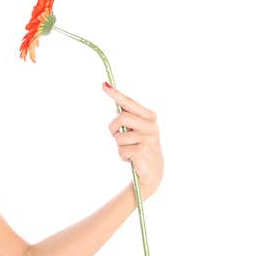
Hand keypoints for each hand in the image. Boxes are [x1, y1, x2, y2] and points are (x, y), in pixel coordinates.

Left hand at [104, 82, 163, 199]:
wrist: (152, 170)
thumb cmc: (140, 146)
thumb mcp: (136, 130)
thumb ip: (127, 118)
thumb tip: (115, 103)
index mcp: (149, 116)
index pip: (129, 103)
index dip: (116, 94)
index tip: (104, 85)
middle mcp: (151, 124)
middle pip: (121, 117)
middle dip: (113, 128)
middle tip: (117, 136)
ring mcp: (148, 137)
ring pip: (118, 136)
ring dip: (119, 146)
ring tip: (129, 150)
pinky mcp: (143, 150)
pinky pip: (121, 150)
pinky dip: (122, 155)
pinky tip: (132, 158)